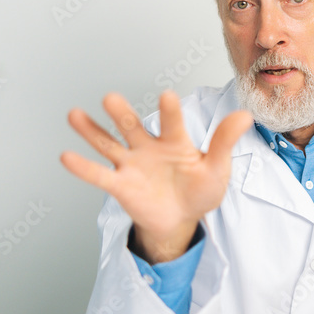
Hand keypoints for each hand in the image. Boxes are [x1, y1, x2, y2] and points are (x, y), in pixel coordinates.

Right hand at [60, 91, 252, 262]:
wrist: (182, 218)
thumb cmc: (200, 189)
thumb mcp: (217, 167)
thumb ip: (224, 142)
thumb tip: (245, 115)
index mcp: (174, 141)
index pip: (172, 122)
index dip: (169, 111)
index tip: (167, 95)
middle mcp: (148, 147)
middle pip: (132, 126)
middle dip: (121, 114)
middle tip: (110, 97)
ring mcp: (131, 165)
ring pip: (108, 144)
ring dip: (91, 131)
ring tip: (74, 115)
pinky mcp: (121, 185)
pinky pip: (99, 175)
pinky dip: (83, 168)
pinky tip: (67, 156)